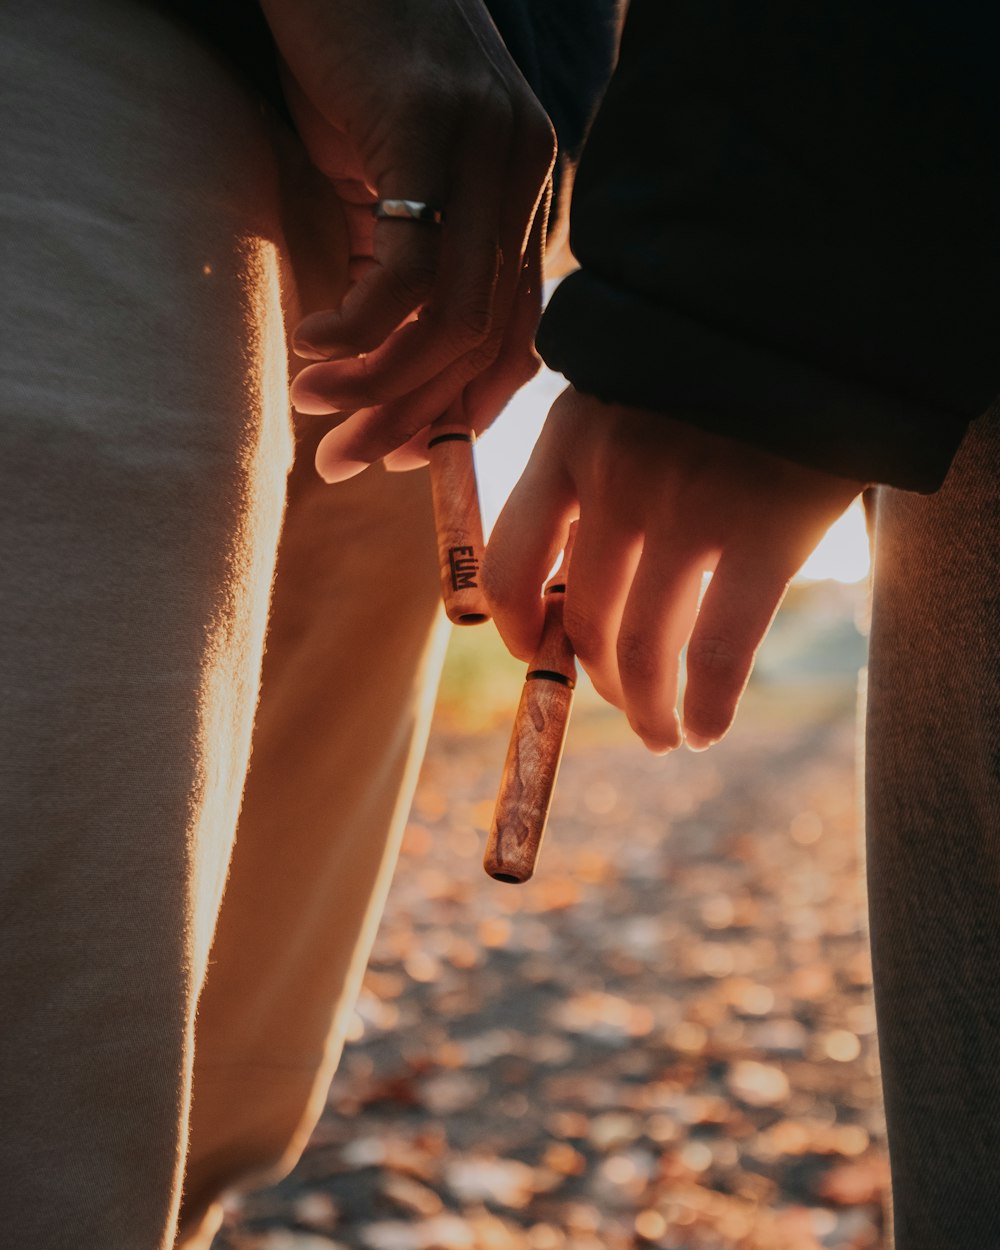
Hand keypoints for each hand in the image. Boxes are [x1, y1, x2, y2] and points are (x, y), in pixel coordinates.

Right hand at [259, 0, 555, 479]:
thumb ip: (404, 265)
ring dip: (379, 383)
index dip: (462, 410)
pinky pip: (405, 271)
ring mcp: (487, 149)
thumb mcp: (391, 181)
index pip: (518, 336)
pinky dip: (356, 328)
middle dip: (413, 418)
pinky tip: (312, 340)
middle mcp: (526, 174)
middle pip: (487, 342)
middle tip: (345, 460)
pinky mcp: (429, 128)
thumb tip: (381, 367)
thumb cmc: (355, 67)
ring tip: (316, 400)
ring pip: (452, 319)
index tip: (402, 454)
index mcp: (528, 194)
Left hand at [482, 387, 864, 752]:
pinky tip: (707, 728)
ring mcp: (688, 507)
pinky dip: (709, 704)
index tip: (540, 657)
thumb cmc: (718, 364)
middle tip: (626, 706)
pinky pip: (721, 650)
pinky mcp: (765, 531)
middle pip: (585, 619)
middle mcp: (615, 478)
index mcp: (568, 441)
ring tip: (663, 734)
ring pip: (645, 648)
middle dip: (600, 682)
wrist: (821, 313)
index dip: (519, 630)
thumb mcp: (628, 394)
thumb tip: (571, 583)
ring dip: (649, 708)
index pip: (509, 563)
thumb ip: (593, 472)